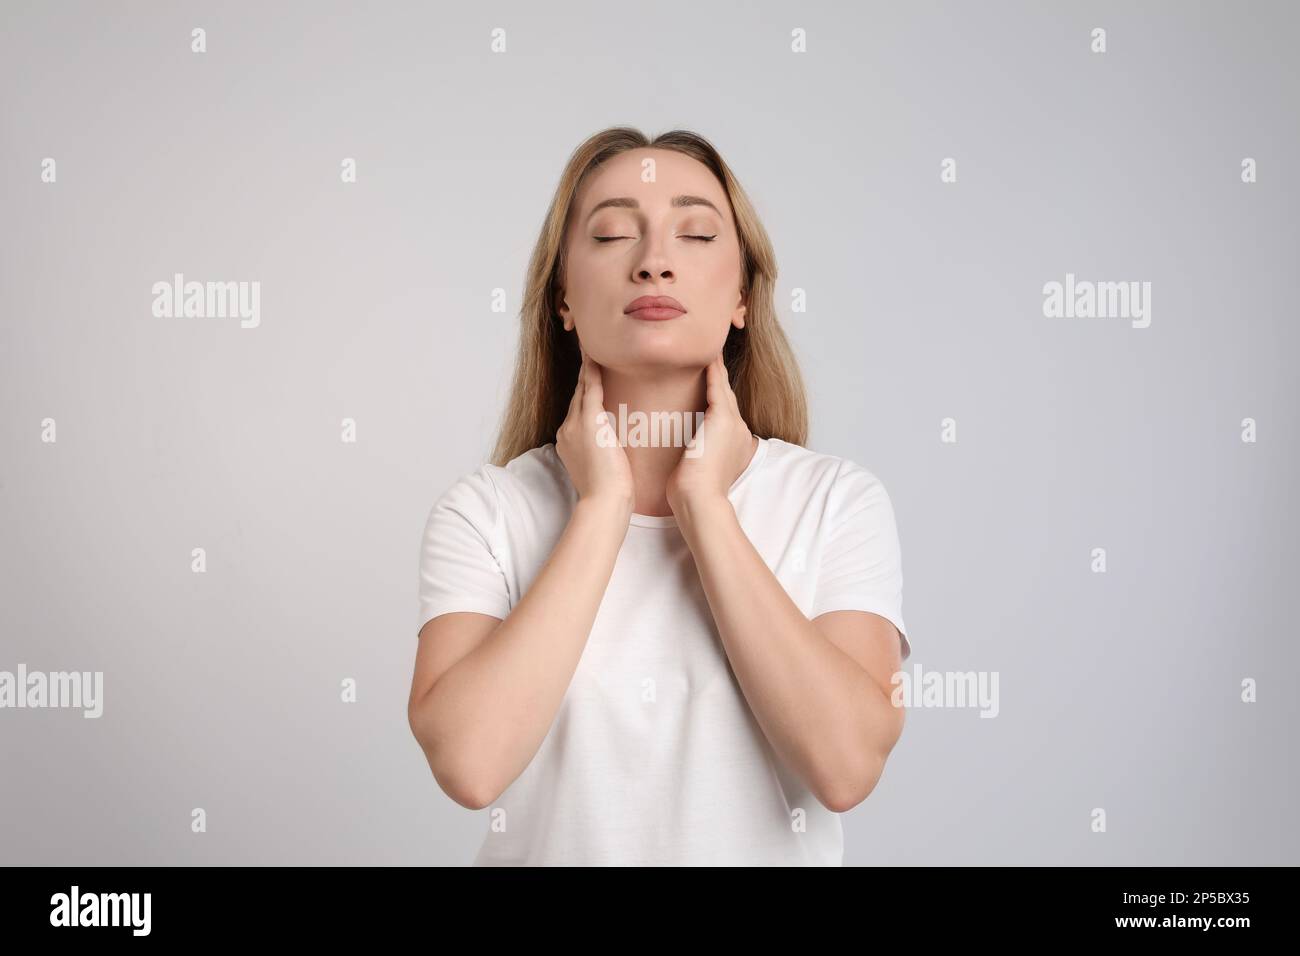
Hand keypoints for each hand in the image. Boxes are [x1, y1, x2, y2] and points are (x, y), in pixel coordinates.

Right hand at [555, 351, 634, 514]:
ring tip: (591, 347)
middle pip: (577, 396)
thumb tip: (616, 449)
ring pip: (581, 389)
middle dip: (583, 376)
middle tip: (590, 351)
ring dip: (586, 368)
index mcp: (570, 441)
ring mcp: (574, 425)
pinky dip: (592, 371)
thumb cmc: (609, 492)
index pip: (579, 410)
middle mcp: (567, 430)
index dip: (584, 393)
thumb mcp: (603, 469)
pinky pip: (590, 389)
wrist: (604, 501)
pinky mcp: (588, 422)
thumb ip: (605, 453)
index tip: (591, 379)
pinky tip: (595, 355)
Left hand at [666, 353, 756, 513]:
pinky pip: (717, 385)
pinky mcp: (724, 419)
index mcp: (730, 441)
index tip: (706, 377)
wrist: (699, 500)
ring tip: (709, 346)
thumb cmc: (691, 492)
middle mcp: (736, 429)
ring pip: (723, 386)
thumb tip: (679, 453)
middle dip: (718, 373)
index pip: (721, 409)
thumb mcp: (694, 467)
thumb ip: (691, 454)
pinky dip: (713, 369)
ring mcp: (733, 423)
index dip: (714, 392)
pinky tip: (708, 354)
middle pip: (725, 394)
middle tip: (711, 350)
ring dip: (716, 365)